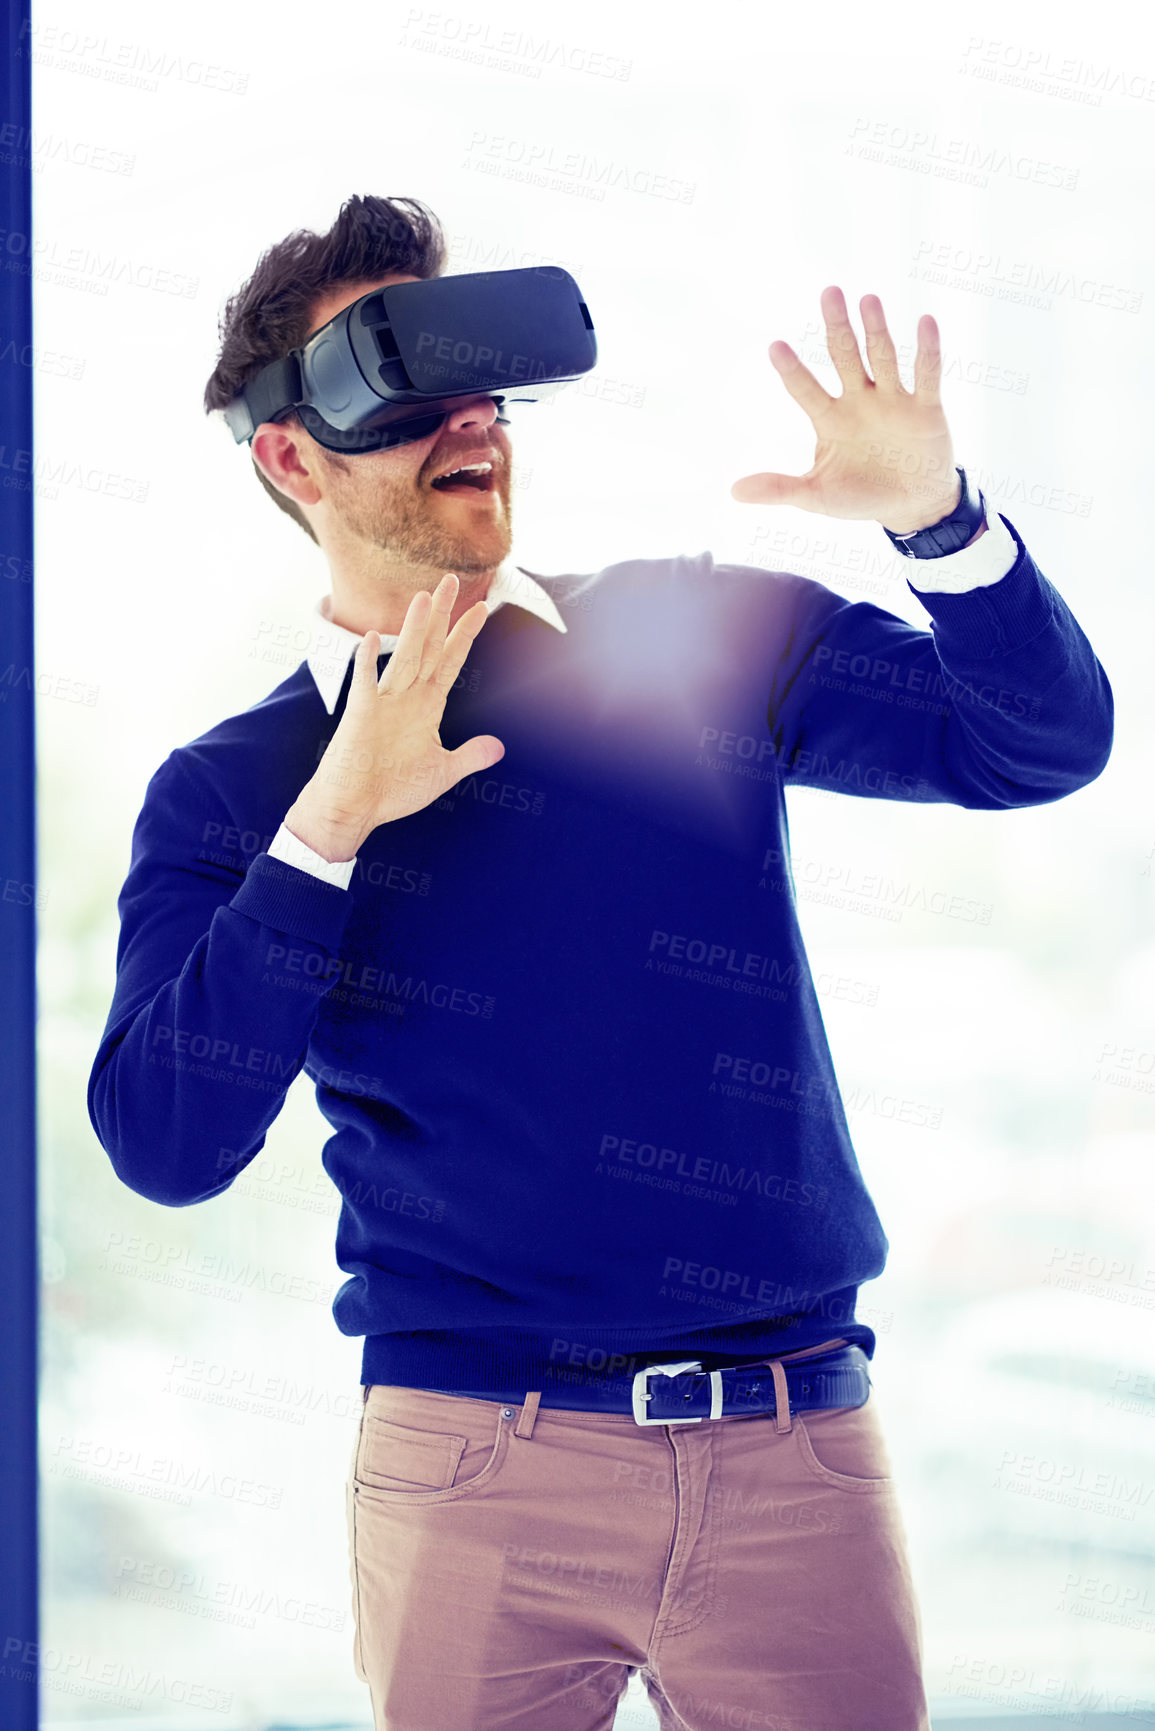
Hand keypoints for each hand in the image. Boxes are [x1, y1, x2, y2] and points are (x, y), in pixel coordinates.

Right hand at [285, 574, 504, 857]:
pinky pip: (364, 685)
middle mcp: (407, 698)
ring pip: (403, 658)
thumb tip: (499, 747)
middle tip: (452, 580)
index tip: (481, 608)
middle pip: (429, 648)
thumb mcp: (441, 773)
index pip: (450, 662)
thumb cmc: (392, 791)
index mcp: (427, 707)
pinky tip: (370, 639)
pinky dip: (366, 663)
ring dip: (414, 629)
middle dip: (441, 616)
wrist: (354, 809)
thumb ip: (469, 757)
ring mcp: (383, 703)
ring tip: (425, 598)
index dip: (465, 636)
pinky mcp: (360, 715)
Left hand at [730, 286, 961, 532]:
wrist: (911, 507)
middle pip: (846, 357)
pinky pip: (926, 375)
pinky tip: (925, 322)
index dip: (792, 370)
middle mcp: (860, 400)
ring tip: (868, 300)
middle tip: (829, 293)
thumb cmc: (862, 496)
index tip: (774, 346)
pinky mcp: (926, 408)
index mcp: (830, 418)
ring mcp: (893, 400)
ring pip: (883, 357)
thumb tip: (733, 491)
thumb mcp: (817, 497)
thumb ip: (780, 489)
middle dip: (837, 328)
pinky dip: (927, 350)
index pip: (806, 389)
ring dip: (876, 330)